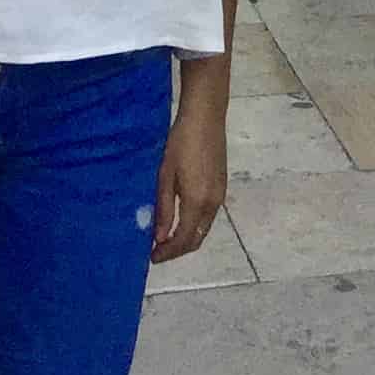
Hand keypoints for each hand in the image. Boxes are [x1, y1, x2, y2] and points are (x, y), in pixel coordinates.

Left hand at [150, 104, 227, 262]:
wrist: (205, 116)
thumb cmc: (181, 143)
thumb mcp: (166, 176)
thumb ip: (165, 209)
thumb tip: (161, 238)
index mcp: (197, 202)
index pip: (183, 240)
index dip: (168, 253)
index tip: (152, 257)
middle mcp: (213, 204)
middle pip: (197, 238)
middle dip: (178, 250)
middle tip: (158, 250)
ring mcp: (220, 195)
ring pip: (204, 228)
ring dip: (186, 237)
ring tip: (166, 236)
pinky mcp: (222, 185)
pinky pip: (208, 216)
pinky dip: (195, 224)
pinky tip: (181, 217)